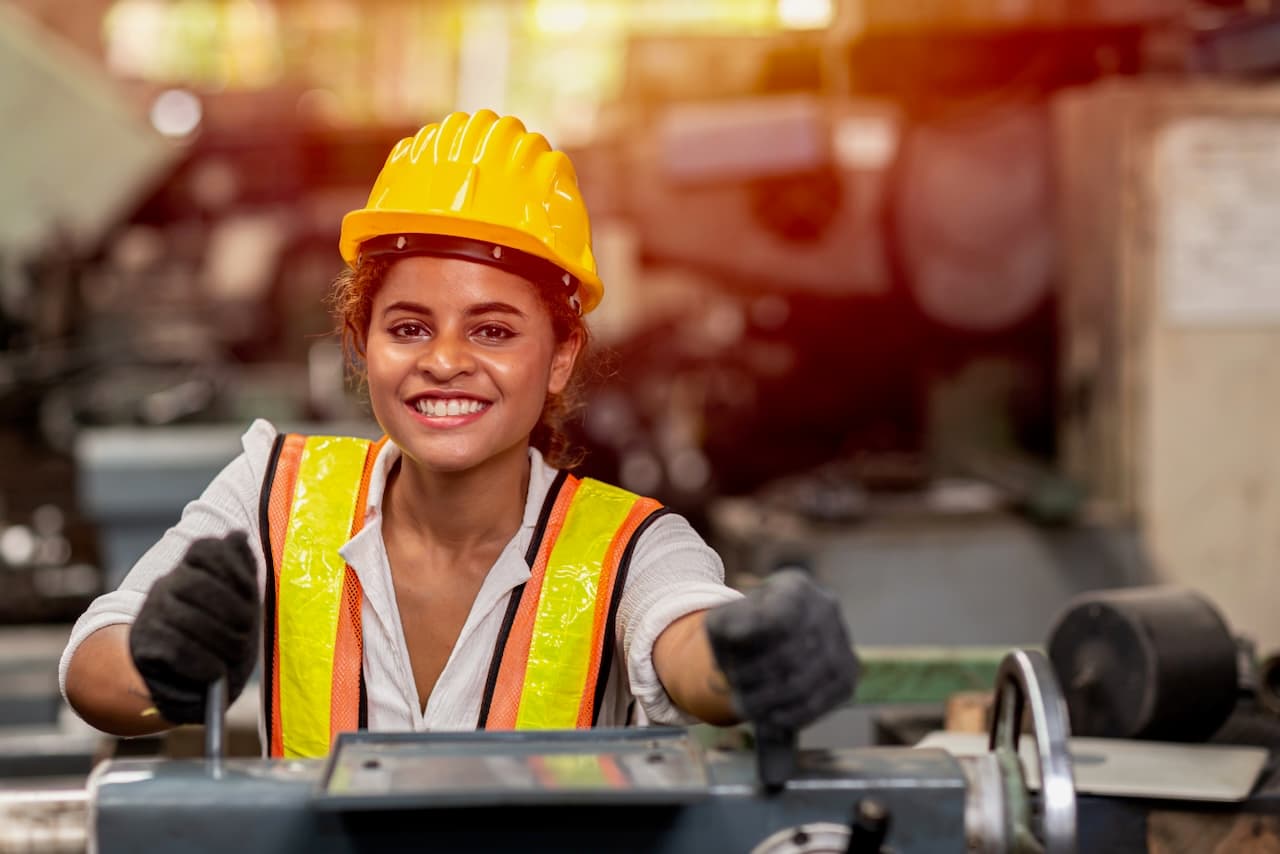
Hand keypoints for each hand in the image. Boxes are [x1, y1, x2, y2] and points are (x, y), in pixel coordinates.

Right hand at [128, 532, 259, 724]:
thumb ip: (241, 569)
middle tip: (247, 633)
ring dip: (221, 640)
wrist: (188, 684)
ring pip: (186, 618)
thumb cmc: (223, 639)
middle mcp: (167, 585)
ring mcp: (151, 614)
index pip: (206, 548)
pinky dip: (202, 663)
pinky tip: (215, 672)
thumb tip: (237, 534)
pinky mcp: (145, 646)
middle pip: (196, 584)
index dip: (233, 568)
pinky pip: (175, 649)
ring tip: (235, 655)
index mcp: (192, 568)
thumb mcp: (241, 605)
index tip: (252, 594)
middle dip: (231, 611)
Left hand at [705, 569, 857, 731]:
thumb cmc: (744, 628)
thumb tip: (741, 639)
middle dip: (757, 682)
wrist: (774, 636)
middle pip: (792, 655)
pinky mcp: (848, 672)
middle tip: (735, 696)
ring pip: (808, 681)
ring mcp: (842, 640)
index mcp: (795, 587)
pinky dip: (794, 715)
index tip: (730, 668)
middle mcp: (826, 608)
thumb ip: (725, 627)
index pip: (778, 619)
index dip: (752, 652)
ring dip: (770, 702)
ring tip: (746, 708)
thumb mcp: (724, 620)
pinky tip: (770, 718)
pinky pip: (824, 700)